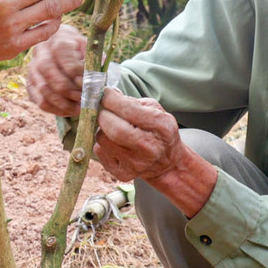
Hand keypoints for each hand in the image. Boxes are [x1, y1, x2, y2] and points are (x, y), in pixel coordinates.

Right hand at [27, 24, 86, 116]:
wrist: (64, 50)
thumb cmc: (81, 52)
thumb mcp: (90, 50)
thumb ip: (92, 62)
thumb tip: (90, 79)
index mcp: (58, 39)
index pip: (63, 54)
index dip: (76, 72)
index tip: (89, 84)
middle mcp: (41, 52)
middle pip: (50, 73)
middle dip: (69, 90)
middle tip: (84, 99)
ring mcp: (32, 68)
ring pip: (43, 90)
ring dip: (63, 103)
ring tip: (79, 109)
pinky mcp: (31, 84)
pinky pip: (40, 101)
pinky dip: (56, 109)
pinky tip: (69, 111)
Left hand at [94, 90, 217, 216]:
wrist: (167, 164)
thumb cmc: (158, 132)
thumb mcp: (155, 111)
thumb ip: (133, 101)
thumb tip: (108, 94)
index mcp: (162, 127)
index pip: (130, 111)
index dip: (112, 100)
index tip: (104, 93)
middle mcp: (150, 148)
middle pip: (115, 129)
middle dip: (103, 114)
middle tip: (103, 109)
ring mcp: (136, 164)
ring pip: (103, 139)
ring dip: (102, 128)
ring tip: (111, 126)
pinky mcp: (123, 174)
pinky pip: (100, 152)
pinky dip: (102, 143)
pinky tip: (113, 142)